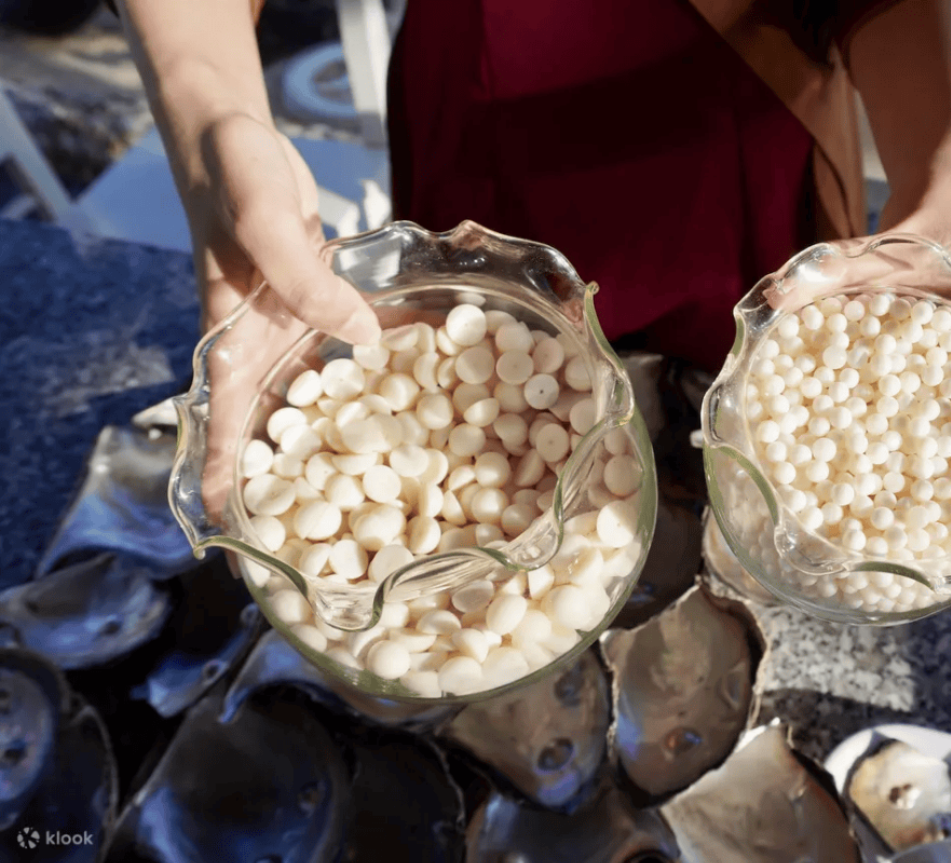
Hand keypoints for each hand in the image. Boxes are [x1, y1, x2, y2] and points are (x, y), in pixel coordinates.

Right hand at [180, 113, 380, 520]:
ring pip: (328, 393)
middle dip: (305, 482)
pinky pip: (363, 342)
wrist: (231, 135)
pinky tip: (443, 373)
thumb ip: (305, 282)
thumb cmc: (231, 177)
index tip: (241, 544)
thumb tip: (364, 338)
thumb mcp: (264, 224)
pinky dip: (396, 357)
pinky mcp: (325, 305)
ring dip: (361, 427)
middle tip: (347, 535)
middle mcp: (263, 350)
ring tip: (409, 475)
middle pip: (281, 430)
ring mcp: (296, 330)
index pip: (223, 431)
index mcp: (231, 344)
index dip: (230, 488)